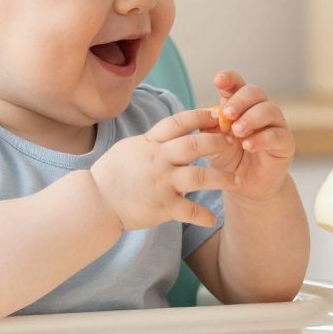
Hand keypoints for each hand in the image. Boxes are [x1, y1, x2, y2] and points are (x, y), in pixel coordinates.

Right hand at [90, 108, 230, 231]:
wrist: (95, 201)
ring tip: (237, 182)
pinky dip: (202, 215)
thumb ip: (153, 140)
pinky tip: (212, 219)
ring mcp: (161, 183)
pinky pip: (189, 210)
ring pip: (199, 176)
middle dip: (217, 142)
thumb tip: (171, 130)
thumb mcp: (130, 148)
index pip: (178, 122)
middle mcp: (158, 160)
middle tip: (233, 144)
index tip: (216, 114)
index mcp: (150, 144)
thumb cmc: (111, 174)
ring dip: (221, 178)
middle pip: (194, 145)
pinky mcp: (162, 206)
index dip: (199, 116)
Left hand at [205, 70, 295, 202]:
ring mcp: (275, 125)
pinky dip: (262, 138)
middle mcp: (260, 110)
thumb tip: (206, 117)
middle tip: (227, 113)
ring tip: (237, 131)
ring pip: (269, 110)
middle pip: (255, 92)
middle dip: (240, 100)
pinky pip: (277, 134)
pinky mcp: (286, 143)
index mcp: (240, 106)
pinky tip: (248, 145)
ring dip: (251, 118)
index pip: (237, 85)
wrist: (245, 186)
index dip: (229, 79)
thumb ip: (209, 130)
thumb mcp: (213, 144)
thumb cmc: (229, 160)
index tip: (218, 80)